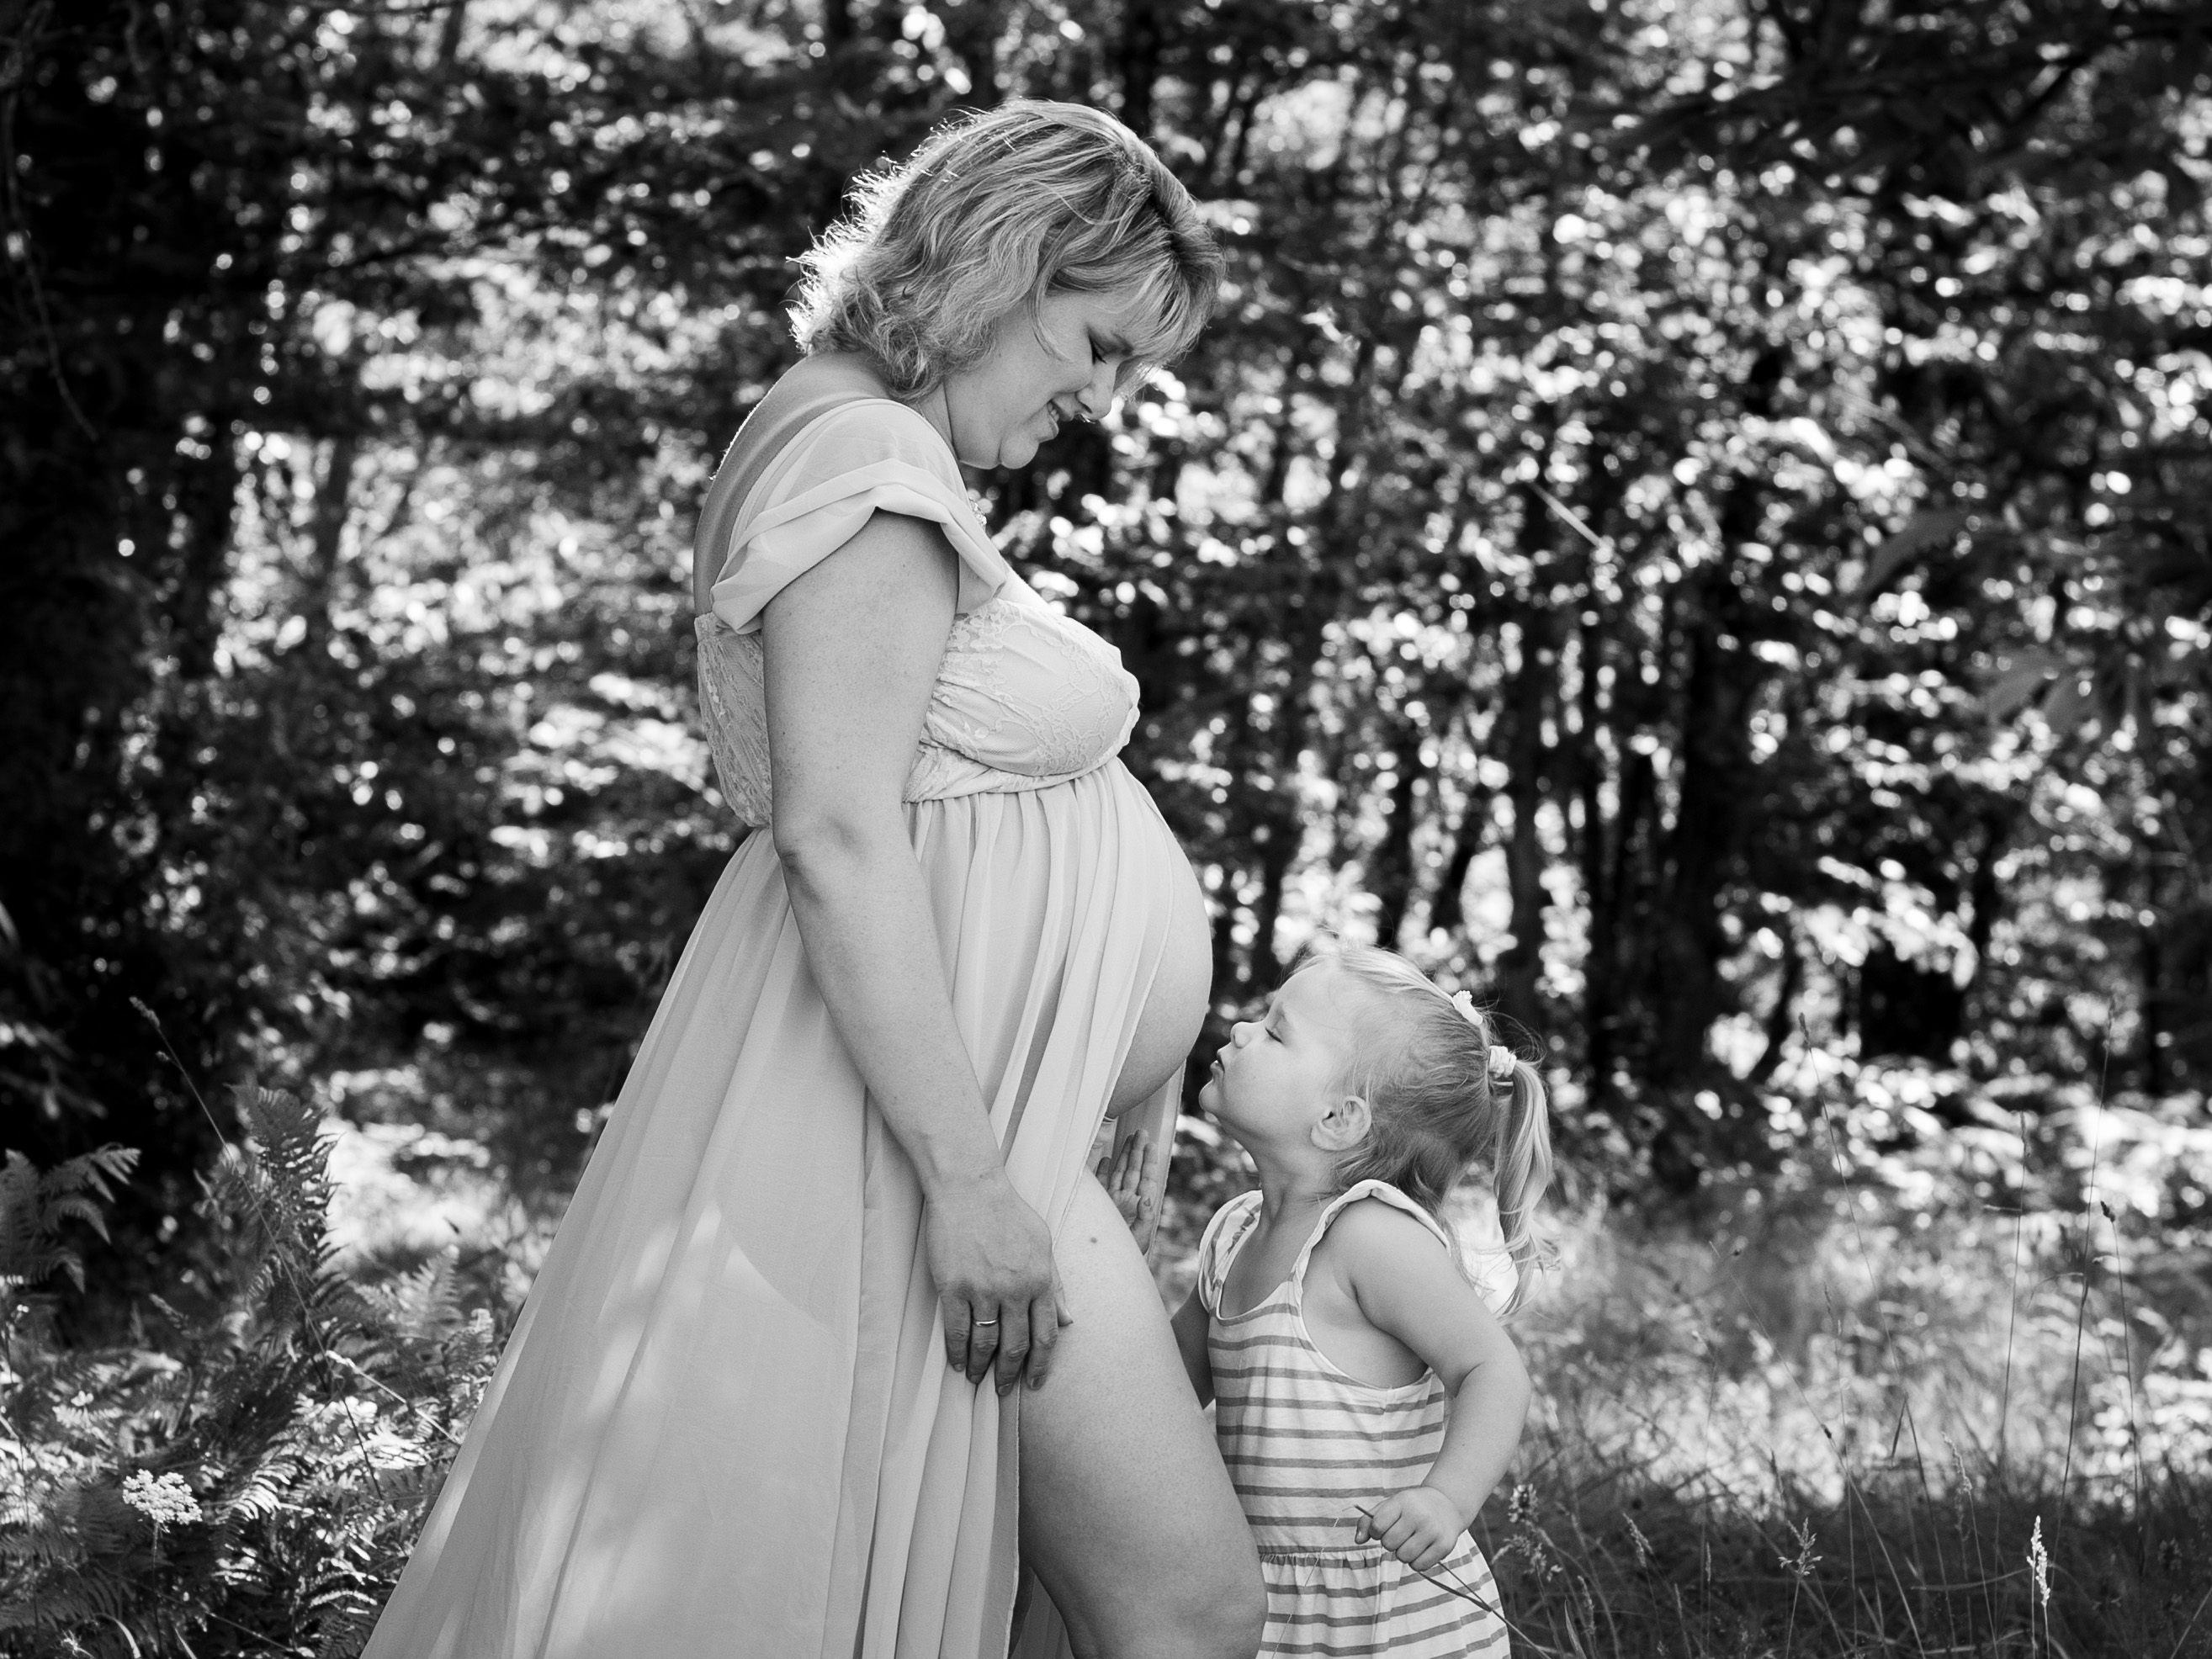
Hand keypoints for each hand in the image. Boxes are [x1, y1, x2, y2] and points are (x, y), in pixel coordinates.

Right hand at [925, 1175, 1070, 1394]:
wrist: (969, 1188)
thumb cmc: (1007, 1212)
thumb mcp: (1043, 1244)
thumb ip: (1056, 1283)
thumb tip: (1069, 1320)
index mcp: (1040, 1280)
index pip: (1046, 1336)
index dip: (1041, 1365)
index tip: (1035, 1383)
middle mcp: (1015, 1290)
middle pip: (1016, 1346)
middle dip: (1010, 1374)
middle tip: (1003, 1390)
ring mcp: (983, 1289)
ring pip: (985, 1344)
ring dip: (982, 1368)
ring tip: (977, 1379)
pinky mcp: (953, 1286)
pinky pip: (957, 1330)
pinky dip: (958, 1352)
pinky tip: (958, 1363)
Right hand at [1095, 1128, 1156, 1249]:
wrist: (1107, 1265)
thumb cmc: (1128, 1255)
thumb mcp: (1141, 1238)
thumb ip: (1146, 1218)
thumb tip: (1147, 1198)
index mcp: (1139, 1206)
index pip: (1146, 1179)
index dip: (1148, 1162)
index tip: (1151, 1145)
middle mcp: (1126, 1200)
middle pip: (1133, 1170)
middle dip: (1137, 1152)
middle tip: (1141, 1133)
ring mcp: (1112, 1201)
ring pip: (1119, 1173)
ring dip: (1124, 1156)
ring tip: (1129, 1138)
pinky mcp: (1098, 1204)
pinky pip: (1101, 1183)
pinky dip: (1103, 1170)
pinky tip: (1107, 1158)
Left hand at [1353, 1485, 1468, 1572]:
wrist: (1447, 1504)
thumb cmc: (1412, 1507)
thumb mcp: (1390, 1505)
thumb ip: (1368, 1521)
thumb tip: (1357, 1540)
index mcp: (1402, 1502)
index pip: (1377, 1526)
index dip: (1376, 1532)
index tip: (1383, 1528)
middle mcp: (1419, 1515)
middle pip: (1389, 1544)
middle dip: (1390, 1542)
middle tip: (1400, 1534)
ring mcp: (1433, 1531)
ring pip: (1403, 1557)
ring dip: (1403, 1553)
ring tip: (1411, 1541)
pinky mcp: (1444, 1546)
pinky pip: (1419, 1566)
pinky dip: (1416, 1562)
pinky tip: (1421, 1549)